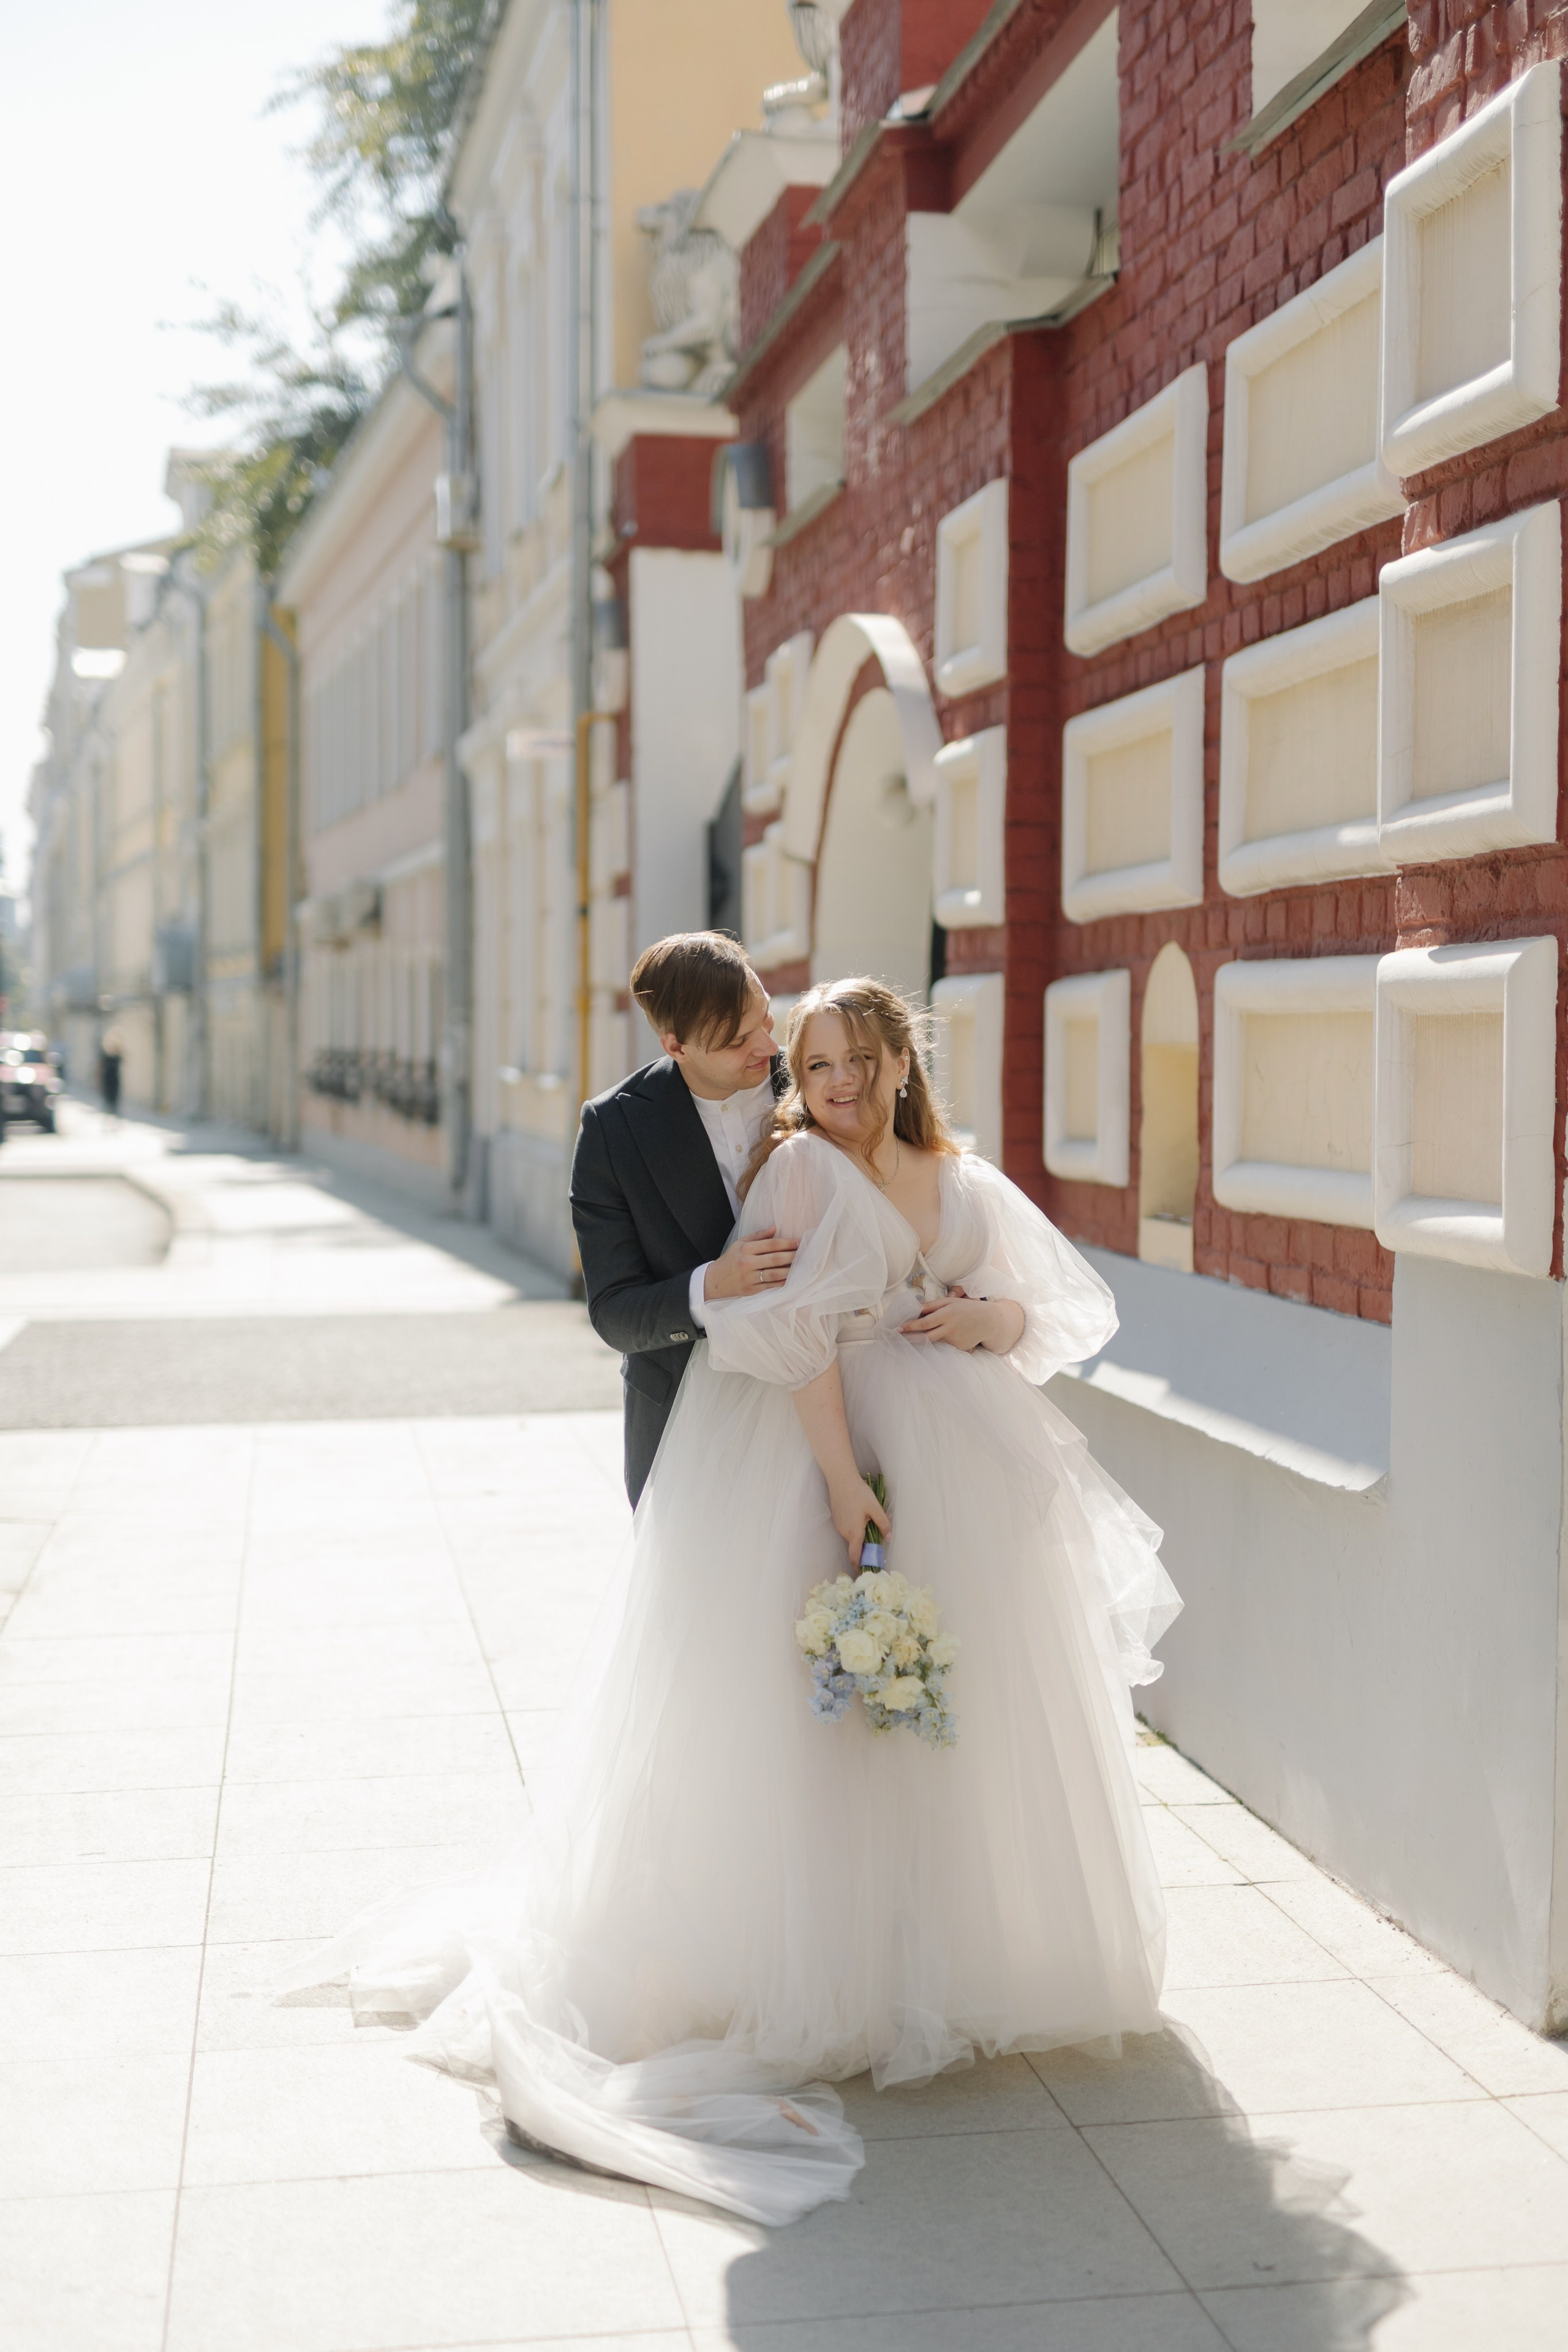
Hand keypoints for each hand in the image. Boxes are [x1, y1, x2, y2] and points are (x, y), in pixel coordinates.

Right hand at [704, 1227, 798, 1299]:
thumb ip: (757, 1236)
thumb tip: (774, 1228)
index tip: (798, 1242)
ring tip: (801, 1265)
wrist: (714, 1281)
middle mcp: (747, 1263)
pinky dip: (782, 1282)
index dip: (786, 1243)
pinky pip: (771, 1286)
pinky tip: (791, 1278)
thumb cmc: (730, 1260)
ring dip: (790, 1269)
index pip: (770, 1244)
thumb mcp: (740, 1243)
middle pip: (775, 1259)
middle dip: (792, 1255)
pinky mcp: (751, 1290)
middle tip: (804, 1253)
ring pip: (775, 1273)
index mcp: (745, 1249)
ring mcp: (749, 1278)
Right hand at [828, 1472, 890, 1570]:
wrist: (841, 1479)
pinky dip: (856, 1527)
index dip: (860, 1565)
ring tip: (870, 1521)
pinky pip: (848, 1528)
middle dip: (866, 1545)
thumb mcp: (875, 1508)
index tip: (866, 1570)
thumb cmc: (858, 1493)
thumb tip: (888, 1538)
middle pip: (856, 1545)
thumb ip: (883, 1524)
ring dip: (861, 1534)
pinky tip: (861, 1514)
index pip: (855, 1556)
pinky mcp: (837, 1518)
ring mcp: (839, 1525)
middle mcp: (844, 1532)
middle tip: (877, 1537)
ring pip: (852, 1535)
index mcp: (854, 1532)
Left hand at [900, 1287, 1025, 1353]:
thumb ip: (931, 1306)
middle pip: (926, 1337)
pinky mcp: (959, 1348)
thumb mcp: (949, 1302)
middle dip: (911, 1338)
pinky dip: (941, 1342)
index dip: (910, 1326)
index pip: (925, 1323)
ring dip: (925, 1340)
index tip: (898, 1328)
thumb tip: (914, 1308)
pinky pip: (945, 1346)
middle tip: (898, 1339)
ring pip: (935, 1342)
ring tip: (919, 1337)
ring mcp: (954, 1340)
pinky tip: (945, 1337)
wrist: (988, 1321)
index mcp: (947, 1315)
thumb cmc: (966, 1308)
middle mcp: (950, 1329)